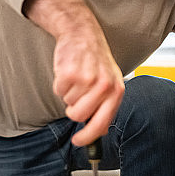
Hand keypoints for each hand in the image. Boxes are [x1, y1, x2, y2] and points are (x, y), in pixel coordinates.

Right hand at [53, 30, 124, 145]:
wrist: (83, 34)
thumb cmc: (97, 61)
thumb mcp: (111, 82)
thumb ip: (107, 107)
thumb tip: (100, 131)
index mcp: (116, 91)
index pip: (101, 124)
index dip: (87, 136)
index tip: (78, 141)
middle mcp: (103, 86)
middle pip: (78, 116)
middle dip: (73, 110)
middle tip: (76, 96)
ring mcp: (86, 79)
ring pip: (67, 103)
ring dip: (68, 93)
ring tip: (76, 78)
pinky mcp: (69, 72)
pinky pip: (58, 90)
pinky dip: (60, 83)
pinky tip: (68, 72)